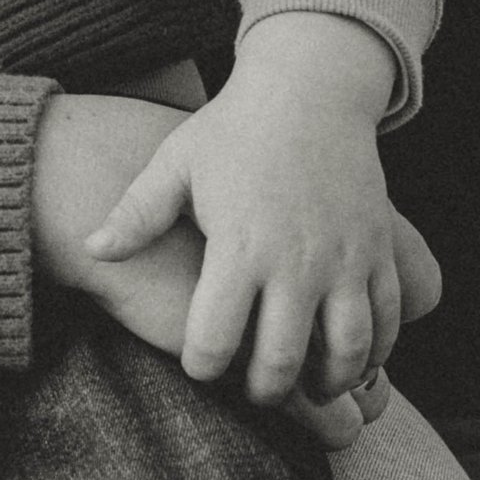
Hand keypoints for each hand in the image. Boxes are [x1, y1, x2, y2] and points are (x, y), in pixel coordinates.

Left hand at [33, 83, 425, 444]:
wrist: (309, 88)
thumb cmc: (233, 128)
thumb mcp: (177, 162)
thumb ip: (137, 213)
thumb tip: (91, 250)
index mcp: (239, 244)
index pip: (215, 336)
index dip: (203, 366)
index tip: (200, 367)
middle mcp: (295, 259)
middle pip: (282, 358)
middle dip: (265, 391)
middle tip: (253, 391)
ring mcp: (343, 257)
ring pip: (346, 350)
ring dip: (328, 382)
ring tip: (308, 386)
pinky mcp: (378, 249)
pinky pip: (388, 319)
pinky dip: (378, 352)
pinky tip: (354, 360)